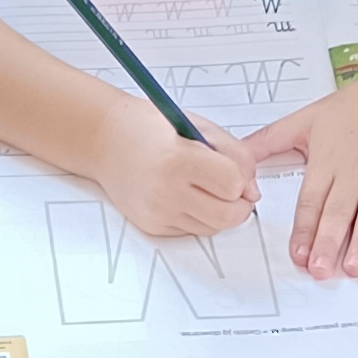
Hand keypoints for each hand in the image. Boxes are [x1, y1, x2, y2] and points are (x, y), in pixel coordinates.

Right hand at [97, 105, 259, 240]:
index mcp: (179, 159)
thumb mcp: (199, 127)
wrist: (105, 141)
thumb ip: (235, 154)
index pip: (233, 184)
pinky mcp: (153, 226)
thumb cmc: (151, 129)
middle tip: (232, 189)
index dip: (241, 178)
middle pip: (228, 216)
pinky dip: (198, 216)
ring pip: (213, 228)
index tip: (234, 170)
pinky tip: (185, 195)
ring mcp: (158, 212)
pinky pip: (192, 231)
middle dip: (239, 204)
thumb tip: (252, 191)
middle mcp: (166, 191)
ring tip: (206, 188)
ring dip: (219, 212)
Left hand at [242, 71, 357, 277]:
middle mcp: (355, 172)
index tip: (297, 255)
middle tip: (320, 269)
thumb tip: (237, 157)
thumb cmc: (355, 107)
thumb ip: (269, 141)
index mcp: (327, 162)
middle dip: (328, 242)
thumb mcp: (305, 119)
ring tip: (354, 267)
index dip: (304, 229)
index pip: (312, 201)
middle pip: (339, 211)